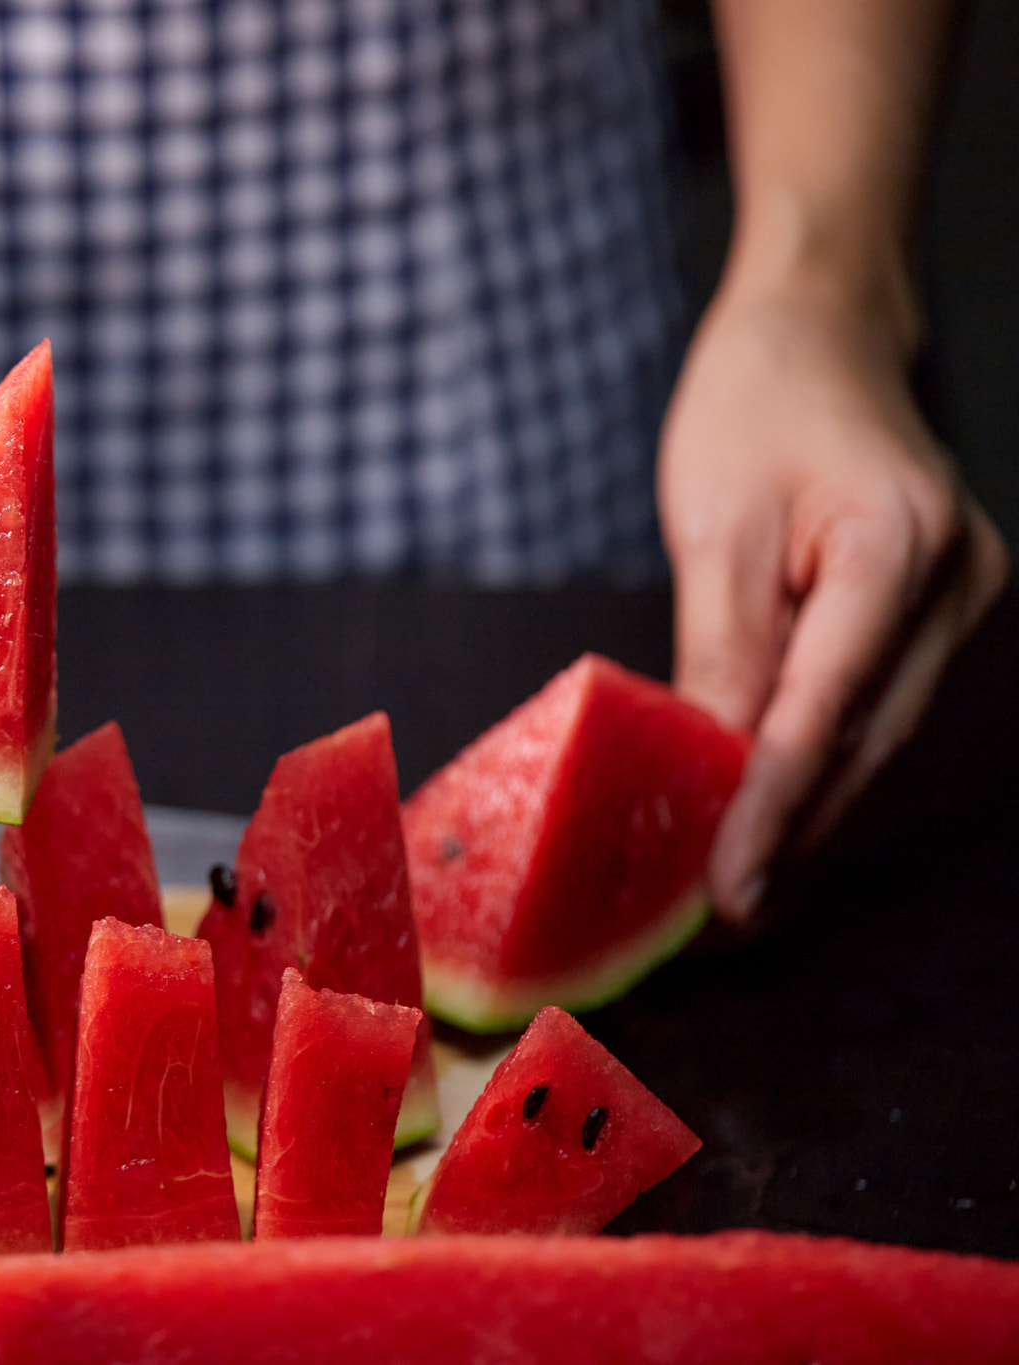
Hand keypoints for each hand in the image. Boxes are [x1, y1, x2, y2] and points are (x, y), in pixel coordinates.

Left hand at [660, 274, 1006, 921]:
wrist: (821, 331)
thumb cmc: (754, 408)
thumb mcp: (712, 527)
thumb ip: (718, 652)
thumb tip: (709, 769)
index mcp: (895, 548)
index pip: (824, 713)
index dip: (774, 812)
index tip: (728, 891)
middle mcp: (955, 582)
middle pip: (861, 739)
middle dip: (790, 828)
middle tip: (717, 912)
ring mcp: (963, 596)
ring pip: (874, 732)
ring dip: (808, 804)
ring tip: (735, 878)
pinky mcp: (940, 606)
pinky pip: (875, 701)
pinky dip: (821, 753)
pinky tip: (770, 803)